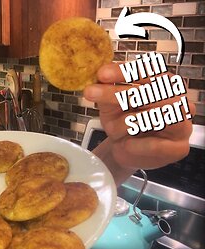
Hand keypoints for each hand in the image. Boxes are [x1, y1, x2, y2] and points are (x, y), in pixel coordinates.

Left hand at [83, 63, 194, 184]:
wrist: (128, 151)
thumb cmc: (123, 123)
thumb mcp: (112, 104)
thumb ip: (109, 89)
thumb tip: (100, 76)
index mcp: (164, 83)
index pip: (148, 71)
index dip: (124, 71)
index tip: (101, 74)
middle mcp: (177, 100)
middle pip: (149, 93)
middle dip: (115, 93)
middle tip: (90, 93)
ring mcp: (183, 124)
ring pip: (153, 117)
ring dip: (124, 123)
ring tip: (111, 129)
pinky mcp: (179, 147)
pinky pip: (155, 145)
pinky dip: (135, 144)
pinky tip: (125, 144)